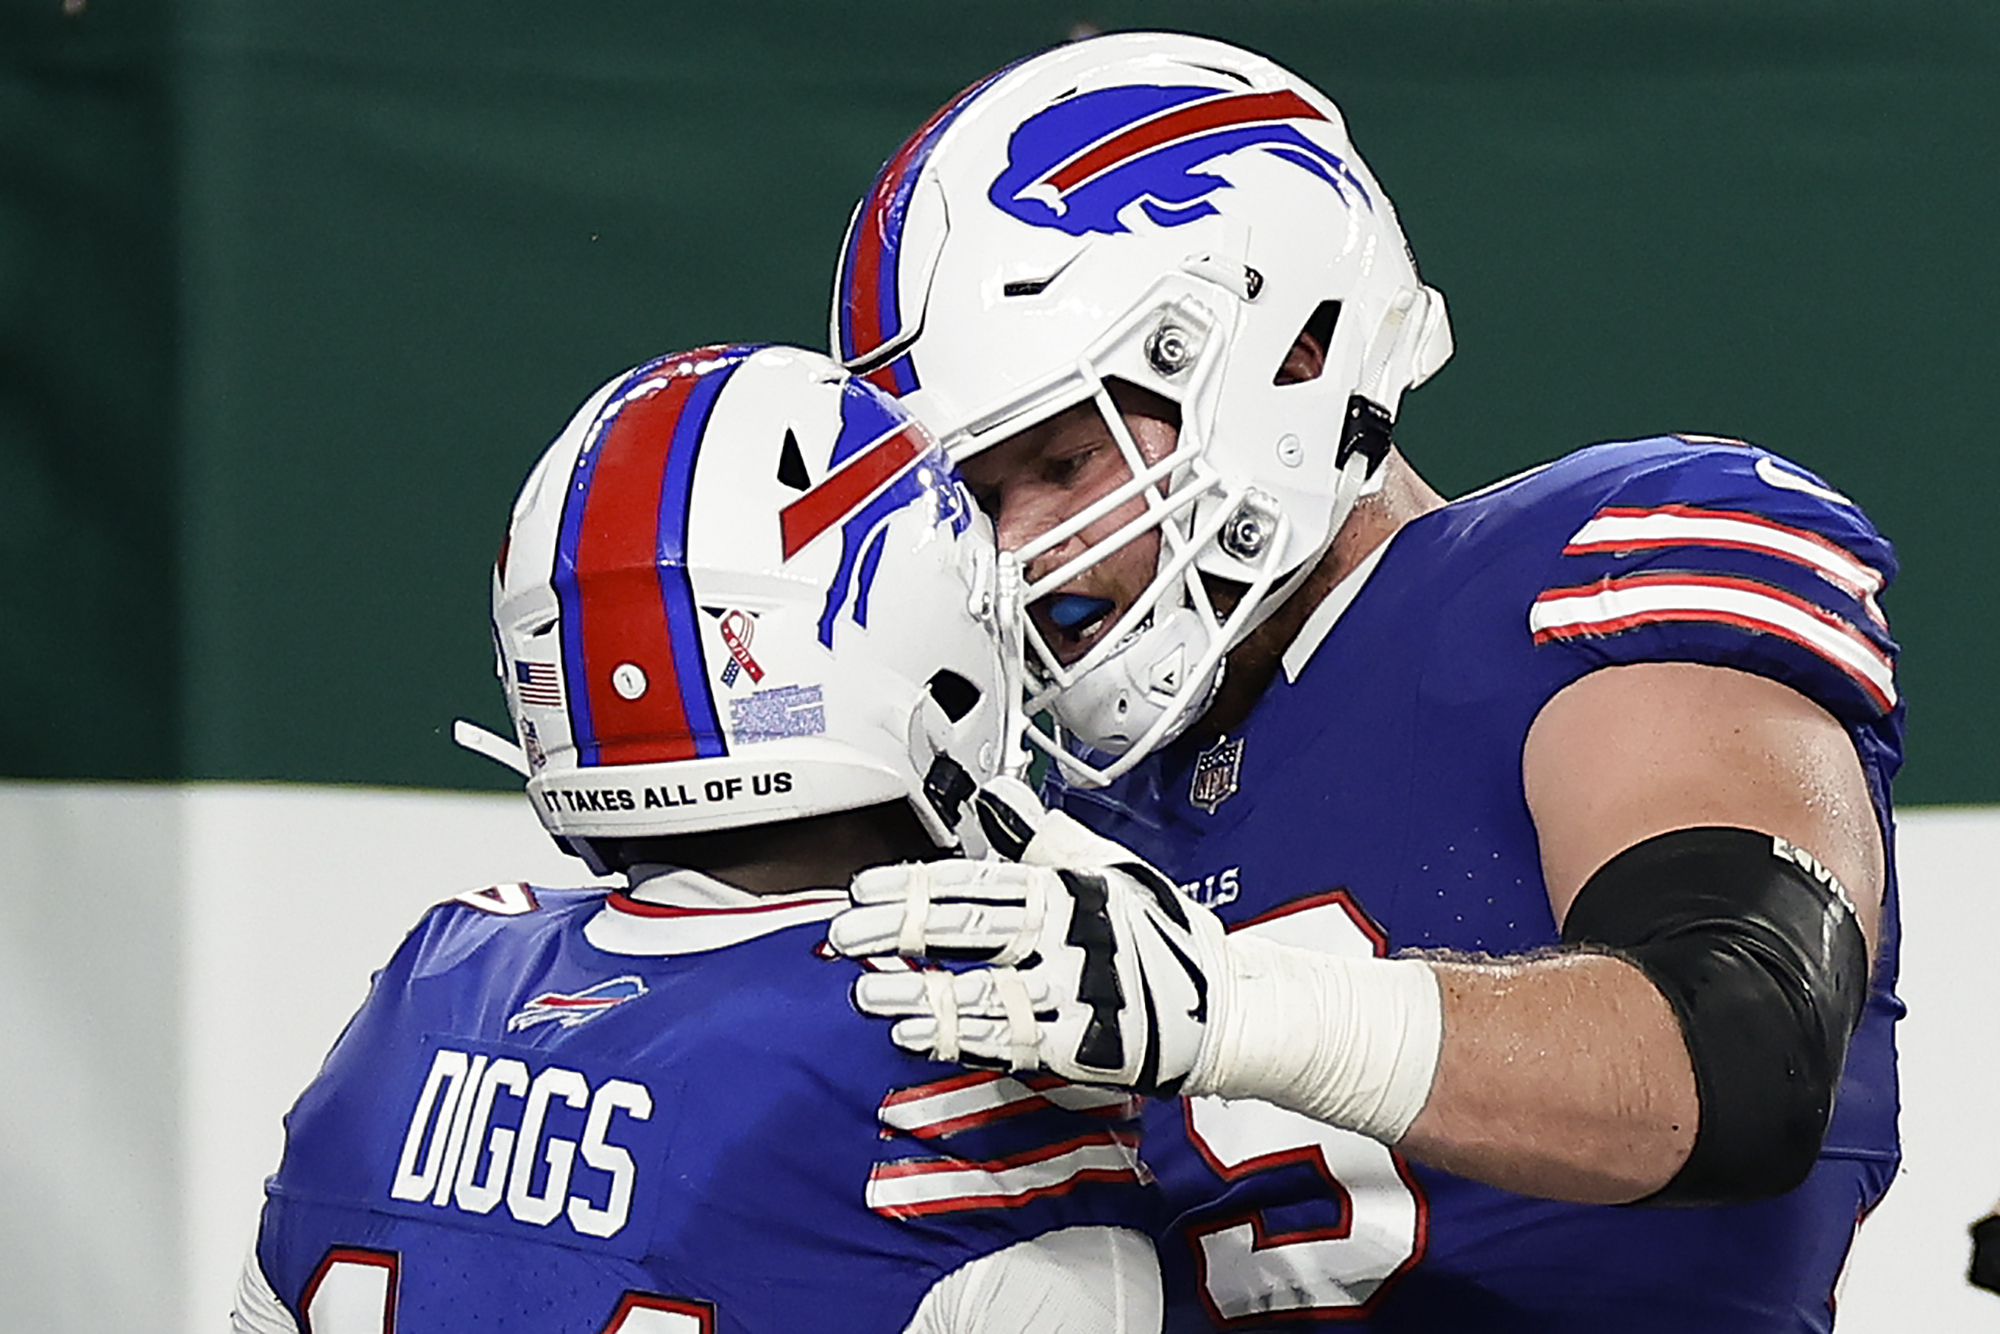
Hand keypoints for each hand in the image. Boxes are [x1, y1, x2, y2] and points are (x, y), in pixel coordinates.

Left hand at [829, 777, 1227, 1094]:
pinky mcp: (1082, 1046)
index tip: (863, 888)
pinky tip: (913, 1035)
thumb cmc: (1162, 934)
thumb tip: (995, 794)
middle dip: (902, 932)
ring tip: (866, 993)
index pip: (979, 882)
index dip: (916, 884)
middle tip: (845, 935)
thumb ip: (1042, 837)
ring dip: (919, 995)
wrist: (1226, 1007)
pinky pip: (1008, 1042)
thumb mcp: (1107, 870)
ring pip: (983, 993)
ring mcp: (1077, 994)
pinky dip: (957, 1038)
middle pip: (972, 931)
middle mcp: (1071, 938)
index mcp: (1071, 889)